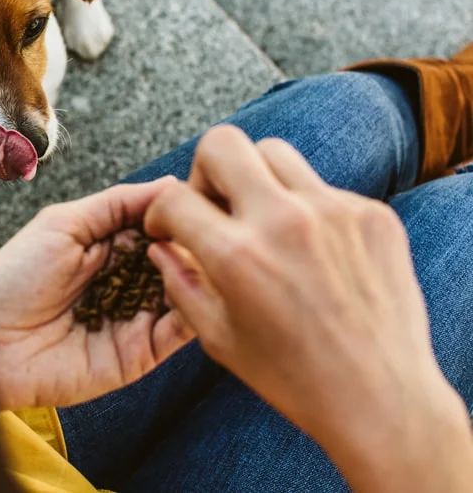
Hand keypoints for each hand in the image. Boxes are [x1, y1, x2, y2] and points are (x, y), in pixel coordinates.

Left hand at [0, 177, 193, 411]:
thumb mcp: (63, 225)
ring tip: (203, 253)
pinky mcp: (141, 353)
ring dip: (200, 273)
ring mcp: (139, 317)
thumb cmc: (13, 279)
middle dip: (199, 242)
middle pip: (181, 258)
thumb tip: (170, 185)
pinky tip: (195, 287)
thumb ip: (117, 204)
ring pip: (188, 293)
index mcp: (112, 246)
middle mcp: (131, 279)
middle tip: (215, 225)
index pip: (162, 226)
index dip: (185, 214)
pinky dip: (194, 311)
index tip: (209, 197)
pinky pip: (179, 333)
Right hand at [144, 126, 472, 491]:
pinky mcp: (371, 214)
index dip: (160, 211)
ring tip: (260, 220)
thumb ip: (180, 283)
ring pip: (274, 152)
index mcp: (236, 256)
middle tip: (212, 205)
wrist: (381, 398)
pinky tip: (310, 250)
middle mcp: (283, 222)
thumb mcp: (218, 338)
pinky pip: (321, 186)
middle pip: (221, 143)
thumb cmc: (295, 378)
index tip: (168, 225)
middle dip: (202, 171)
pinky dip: (304, 208)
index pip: (174, 197)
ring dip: (254, 178)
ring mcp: (333, 212)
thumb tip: (161, 247)